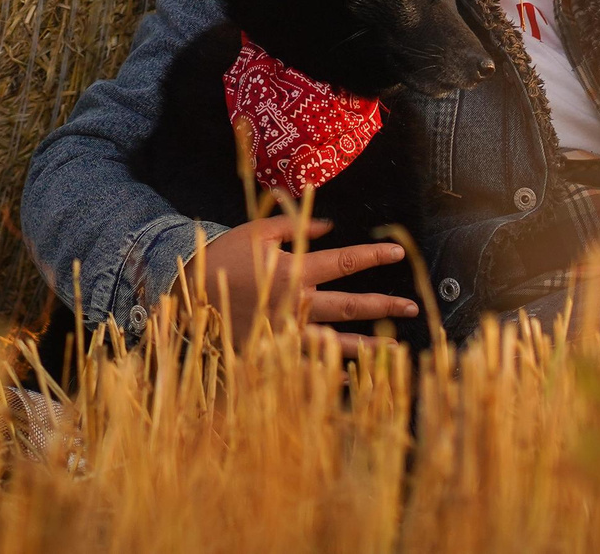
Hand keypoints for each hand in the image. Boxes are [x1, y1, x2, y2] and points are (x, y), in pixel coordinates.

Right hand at [186, 214, 419, 353]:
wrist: (187, 292)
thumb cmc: (224, 255)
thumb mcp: (258, 231)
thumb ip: (296, 226)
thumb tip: (330, 224)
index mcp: (295, 271)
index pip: (345, 263)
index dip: (373, 256)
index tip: (399, 252)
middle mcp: (297, 304)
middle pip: (350, 306)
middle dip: (384, 306)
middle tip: (412, 308)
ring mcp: (287, 332)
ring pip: (335, 342)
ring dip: (368, 346)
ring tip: (395, 349)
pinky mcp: (273, 351)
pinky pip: (307, 365)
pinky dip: (329, 371)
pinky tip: (351, 376)